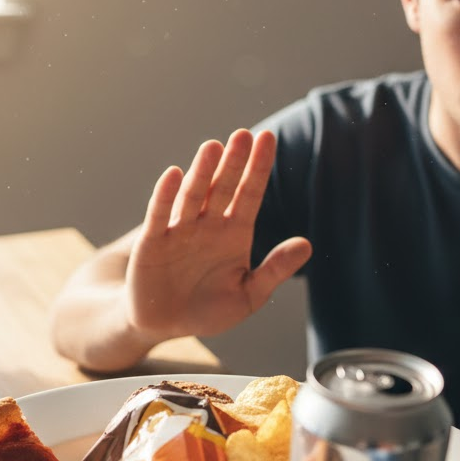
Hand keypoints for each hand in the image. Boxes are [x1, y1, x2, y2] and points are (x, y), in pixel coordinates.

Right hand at [126, 129, 311, 340]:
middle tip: (243, 136)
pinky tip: (173, 174)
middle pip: (223, 188)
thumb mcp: (248, 295)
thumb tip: (307, 245)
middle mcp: (208, 225)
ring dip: (202, 172)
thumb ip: (274, 270)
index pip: (249, 194)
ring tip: (213, 147)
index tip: (268, 138)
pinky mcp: (152, 243)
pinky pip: (160, 216)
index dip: (259, 167)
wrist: (166, 325)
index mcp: (234, 233)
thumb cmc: (209, 310)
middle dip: (233, 163)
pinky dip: (165, 196)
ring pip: (193, 196)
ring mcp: (179, 230)